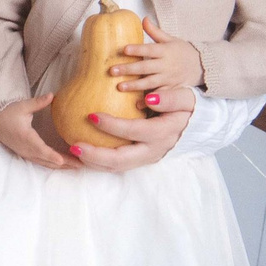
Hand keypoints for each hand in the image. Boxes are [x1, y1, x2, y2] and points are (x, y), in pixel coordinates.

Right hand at [0, 94, 74, 170]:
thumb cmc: (8, 113)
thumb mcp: (22, 106)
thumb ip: (38, 102)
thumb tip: (52, 95)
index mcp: (25, 137)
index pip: (40, 149)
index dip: (52, 156)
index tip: (63, 160)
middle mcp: (26, 149)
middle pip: (47, 160)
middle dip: (64, 163)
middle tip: (81, 165)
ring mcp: (26, 154)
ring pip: (46, 163)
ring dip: (62, 166)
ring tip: (77, 166)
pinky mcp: (27, 155)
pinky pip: (43, 162)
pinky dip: (54, 164)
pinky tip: (66, 164)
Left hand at [68, 99, 191, 171]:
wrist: (192, 127)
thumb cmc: (185, 108)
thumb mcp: (185, 99)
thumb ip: (171, 99)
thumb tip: (150, 99)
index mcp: (163, 133)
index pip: (134, 131)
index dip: (113, 126)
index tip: (91, 115)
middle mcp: (153, 150)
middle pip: (122, 159)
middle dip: (96, 155)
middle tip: (74, 145)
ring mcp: (145, 158)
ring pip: (117, 167)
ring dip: (94, 162)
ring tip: (73, 150)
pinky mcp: (139, 161)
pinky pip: (116, 165)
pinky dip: (97, 162)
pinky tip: (81, 152)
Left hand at [116, 16, 203, 93]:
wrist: (202, 66)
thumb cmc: (182, 51)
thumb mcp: (171, 39)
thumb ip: (156, 32)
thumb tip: (143, 19)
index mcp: (166, 51)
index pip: (150, 49)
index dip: (138, 49)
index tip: (124, 49)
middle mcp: (167, 65)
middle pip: (146, 67)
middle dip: (129, 69)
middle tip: (112, 71)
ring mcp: (169, 78)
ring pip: (150, 83)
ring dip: (135, 86)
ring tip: (120, 87)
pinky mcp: (172, 90)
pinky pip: (159, 96)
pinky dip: (149, 101)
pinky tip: (137, 105)